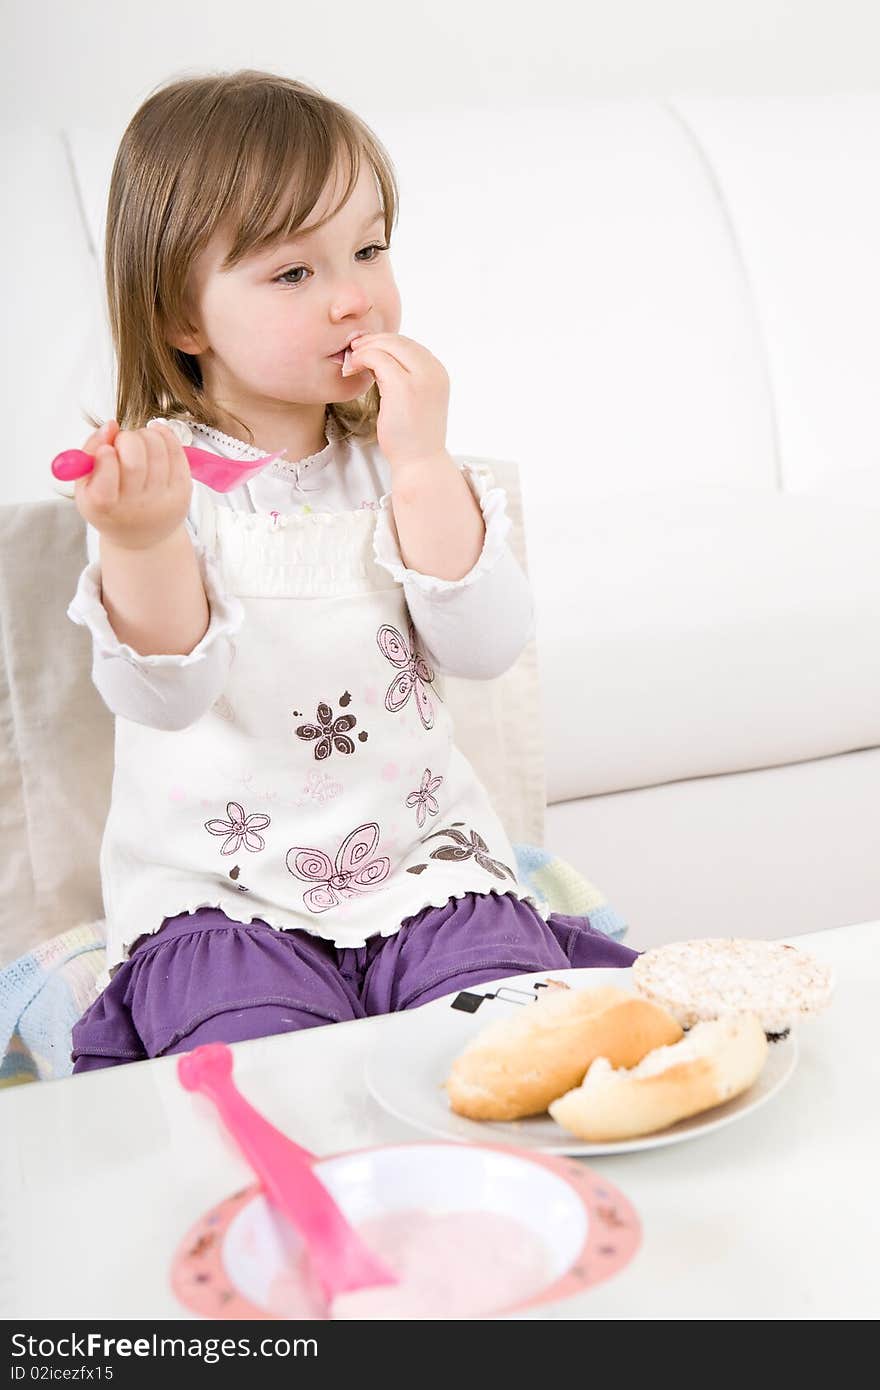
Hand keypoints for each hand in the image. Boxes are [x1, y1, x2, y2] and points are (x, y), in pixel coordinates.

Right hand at [73, 419, 192, 550]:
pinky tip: (155, 435)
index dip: (104, 457)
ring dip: (145, 434)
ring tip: (138, 441)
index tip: (106, 449)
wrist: (141, 535)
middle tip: (122, 442)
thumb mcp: (86, 485)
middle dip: (126, 439)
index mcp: (104, 507)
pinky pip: (177, 451)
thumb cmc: (110, 505)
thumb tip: (110, 425)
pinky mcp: (183, 491)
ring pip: (158, 450)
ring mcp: (163, 500)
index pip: (105, 480)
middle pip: (135, 462)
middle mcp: (136, 507)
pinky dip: (164, 435)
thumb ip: (89, 452)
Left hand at [344, 332, 449, 468]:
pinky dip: (361, 358)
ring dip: (365, 349)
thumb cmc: (412, 436)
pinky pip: (377, 358)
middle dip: (373, 341)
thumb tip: (380, 357)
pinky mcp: (403, 386)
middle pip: (398, 340)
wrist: (420, 462)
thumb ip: (405, 376)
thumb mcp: (414, 399)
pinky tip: (352, 369)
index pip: (409, 344)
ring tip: (351, 361)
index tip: (366, 351)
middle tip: (354, 351)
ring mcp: (420, 378)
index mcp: (438, 372)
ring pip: (387, 345)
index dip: (385, 343)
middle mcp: (433, 370)